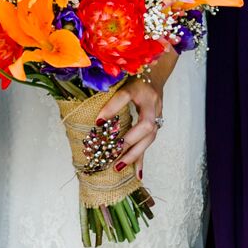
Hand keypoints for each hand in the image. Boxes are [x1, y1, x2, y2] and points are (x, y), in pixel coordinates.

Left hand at [99, 47, 178, 173]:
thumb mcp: (119, 79)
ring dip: (134, 153)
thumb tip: (91, 112)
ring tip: (118, 166)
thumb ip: (107, 91)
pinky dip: (142, 160)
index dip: (112, 108)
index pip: (125, 96)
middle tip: (112, 152)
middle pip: (144, 124)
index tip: (97, 122)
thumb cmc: (132, 76)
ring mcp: (157, 114)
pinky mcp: (156, 124)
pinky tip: (138, 175)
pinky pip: (149, 144)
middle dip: (129, 140)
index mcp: (139, 87)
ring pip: (149, 137)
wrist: (156, 73)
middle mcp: (151, 102)